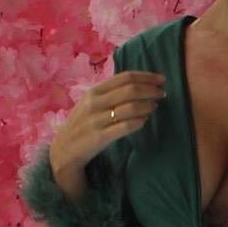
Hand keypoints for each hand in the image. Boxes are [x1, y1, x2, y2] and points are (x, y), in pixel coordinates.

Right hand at [49, 68, 166, 177]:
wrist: (65, 149)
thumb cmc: (82, 125)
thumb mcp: (91, 104)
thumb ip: (110, 94)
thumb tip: (137, 86)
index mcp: (94, 91)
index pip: (125, 78)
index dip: (146, 76)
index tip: (161, 79)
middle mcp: (95, 103)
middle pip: (130, 90)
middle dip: (150, 90)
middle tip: (162, 94)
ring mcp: (97, 120)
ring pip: (130, 108)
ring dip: (147, 106)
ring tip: (155, 107)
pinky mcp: (100, 137)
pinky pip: (125, 127)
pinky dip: (138, 122)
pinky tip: (144, 121)